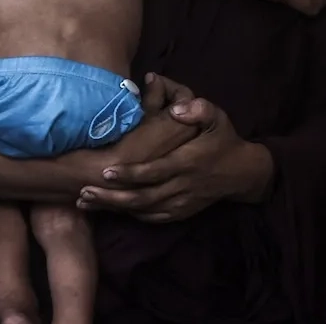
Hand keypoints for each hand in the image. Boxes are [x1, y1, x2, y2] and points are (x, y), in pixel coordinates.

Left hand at [76, 80, 273, 222]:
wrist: (242, 172)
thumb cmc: (223, 139)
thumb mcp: (216, 117)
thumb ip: (198, 109)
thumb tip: (177, 107)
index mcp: (187, 162)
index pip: (154, 171)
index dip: (130, 174)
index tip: (105, 172)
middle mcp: (182, 186)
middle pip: (142, 196)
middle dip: (111, 197)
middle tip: (83, 192)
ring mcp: (182, 202)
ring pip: (144, 210)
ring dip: (115, 208)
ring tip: (86, 203)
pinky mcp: (182, 212)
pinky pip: (154, 217)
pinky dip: (131, 215)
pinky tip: (111, 210)